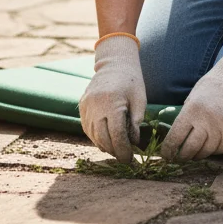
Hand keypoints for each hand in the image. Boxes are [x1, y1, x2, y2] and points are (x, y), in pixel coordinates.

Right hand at [78, 34, 145, 162]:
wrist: (114, 63)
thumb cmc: (132, 81)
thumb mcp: (140, 100)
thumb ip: (135, 122)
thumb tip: (132, 143)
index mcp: (112, 102)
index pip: (116, 134)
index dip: (123, 150)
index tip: (130, 160)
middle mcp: (95, 105)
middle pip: (102, 137)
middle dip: (114, 151)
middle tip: (125, 159)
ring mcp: (86, 106)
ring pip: (93, 135)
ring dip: (105, 146)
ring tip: (117, 150)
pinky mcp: (82, 106)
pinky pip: (87, 128)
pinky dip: (96, 137)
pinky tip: (107, 141)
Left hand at [161, 42, 222, 160]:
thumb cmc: (208, 92)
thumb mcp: (191, 101)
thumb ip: (184, 120)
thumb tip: (174, 142)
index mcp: (192, 111)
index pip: (176, 137)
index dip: (169, 149)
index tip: (166, 155)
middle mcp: (207, 120)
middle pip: (191, 148)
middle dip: (183, 156)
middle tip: (180, 157)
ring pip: (207, 151)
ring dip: (198, 155)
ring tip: (194, 153)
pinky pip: (221, 149)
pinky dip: (213, 150)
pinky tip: (210, 145)